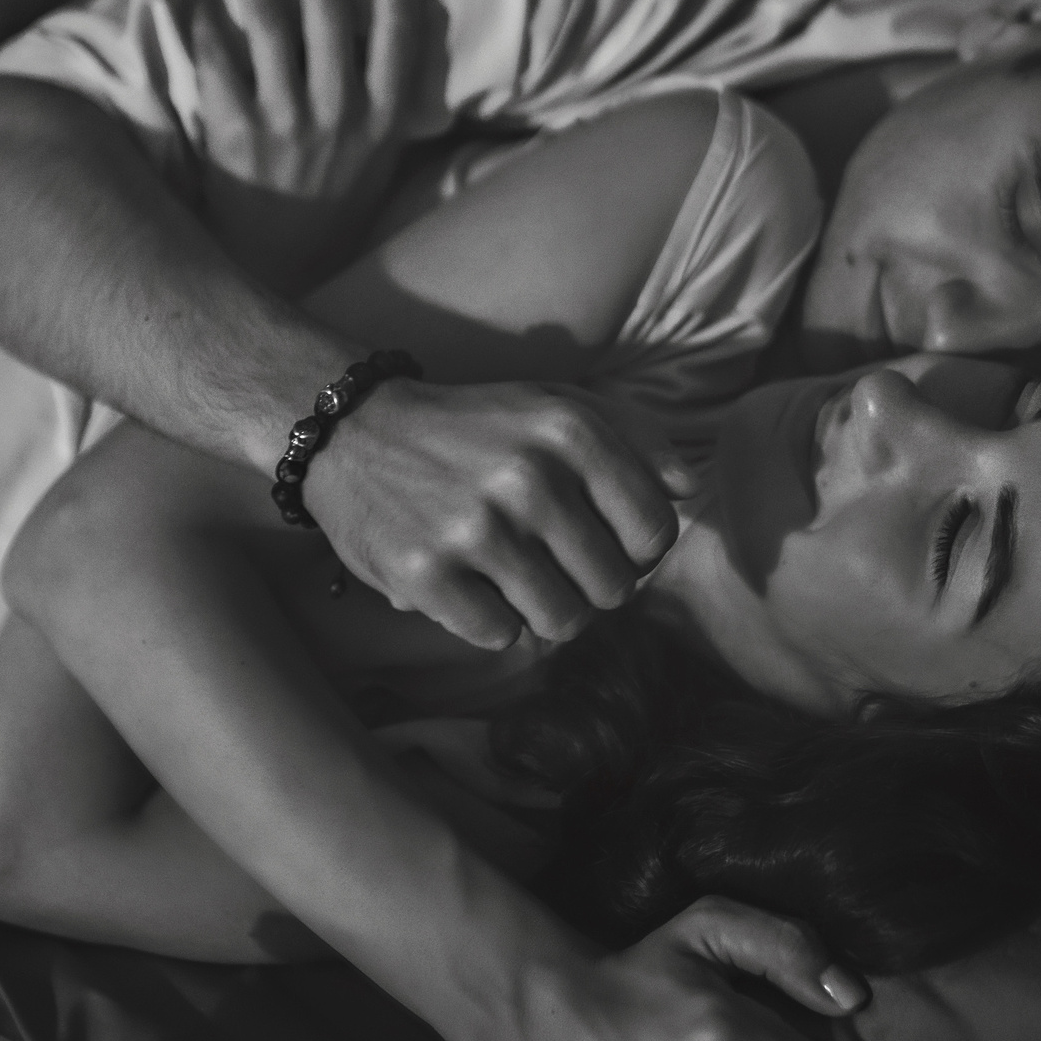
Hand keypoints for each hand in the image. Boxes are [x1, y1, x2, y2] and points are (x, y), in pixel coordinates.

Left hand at [191, 0, 437, 289]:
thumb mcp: (382, 147)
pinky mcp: (232, 132)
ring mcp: (284, 122)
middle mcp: (340, 114)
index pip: (403, 19)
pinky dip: (207, 14)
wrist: (281, 263)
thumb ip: (387, 86)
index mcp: (387, 116)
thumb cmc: (335, 194)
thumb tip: (390, 4)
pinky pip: (217, 53)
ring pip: (268, 16)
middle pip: (330, 0)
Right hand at [304, 378, 695, 651]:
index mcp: (570, 430)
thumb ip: (634, 437)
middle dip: (589, 585)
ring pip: (564, 622)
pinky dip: (489, 620)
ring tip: (512, 574)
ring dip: (543, 609)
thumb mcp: (555, 404)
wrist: (352, 432)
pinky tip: (466, 581)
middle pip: (614, 589)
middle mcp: (529, 478)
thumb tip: (688, 488)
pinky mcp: (425, 575)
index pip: (656, 532)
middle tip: (550, 560)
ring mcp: (475, 530)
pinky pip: (500, 635)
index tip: (602, 539)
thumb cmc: (473, 428)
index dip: (637, 550)